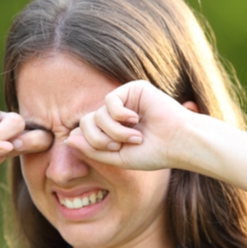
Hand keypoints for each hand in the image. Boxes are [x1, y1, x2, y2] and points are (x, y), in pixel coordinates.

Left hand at [64, 80, 197, 170]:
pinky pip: (109, 100)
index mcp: (111, 129)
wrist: (179, 143)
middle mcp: (115, 114)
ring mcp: (124, 100)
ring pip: (97, 113)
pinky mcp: (133, 89)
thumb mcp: (117, 158)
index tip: (113, 151)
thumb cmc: (152, 153)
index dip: (92, 143)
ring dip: (113, 130)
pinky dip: (119, 115)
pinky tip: (136, 119)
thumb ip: (92, 149)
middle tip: (118, 146)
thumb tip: (68, 138)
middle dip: (98, 138)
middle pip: (86, 122)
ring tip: (134, 137)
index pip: (84, 132)